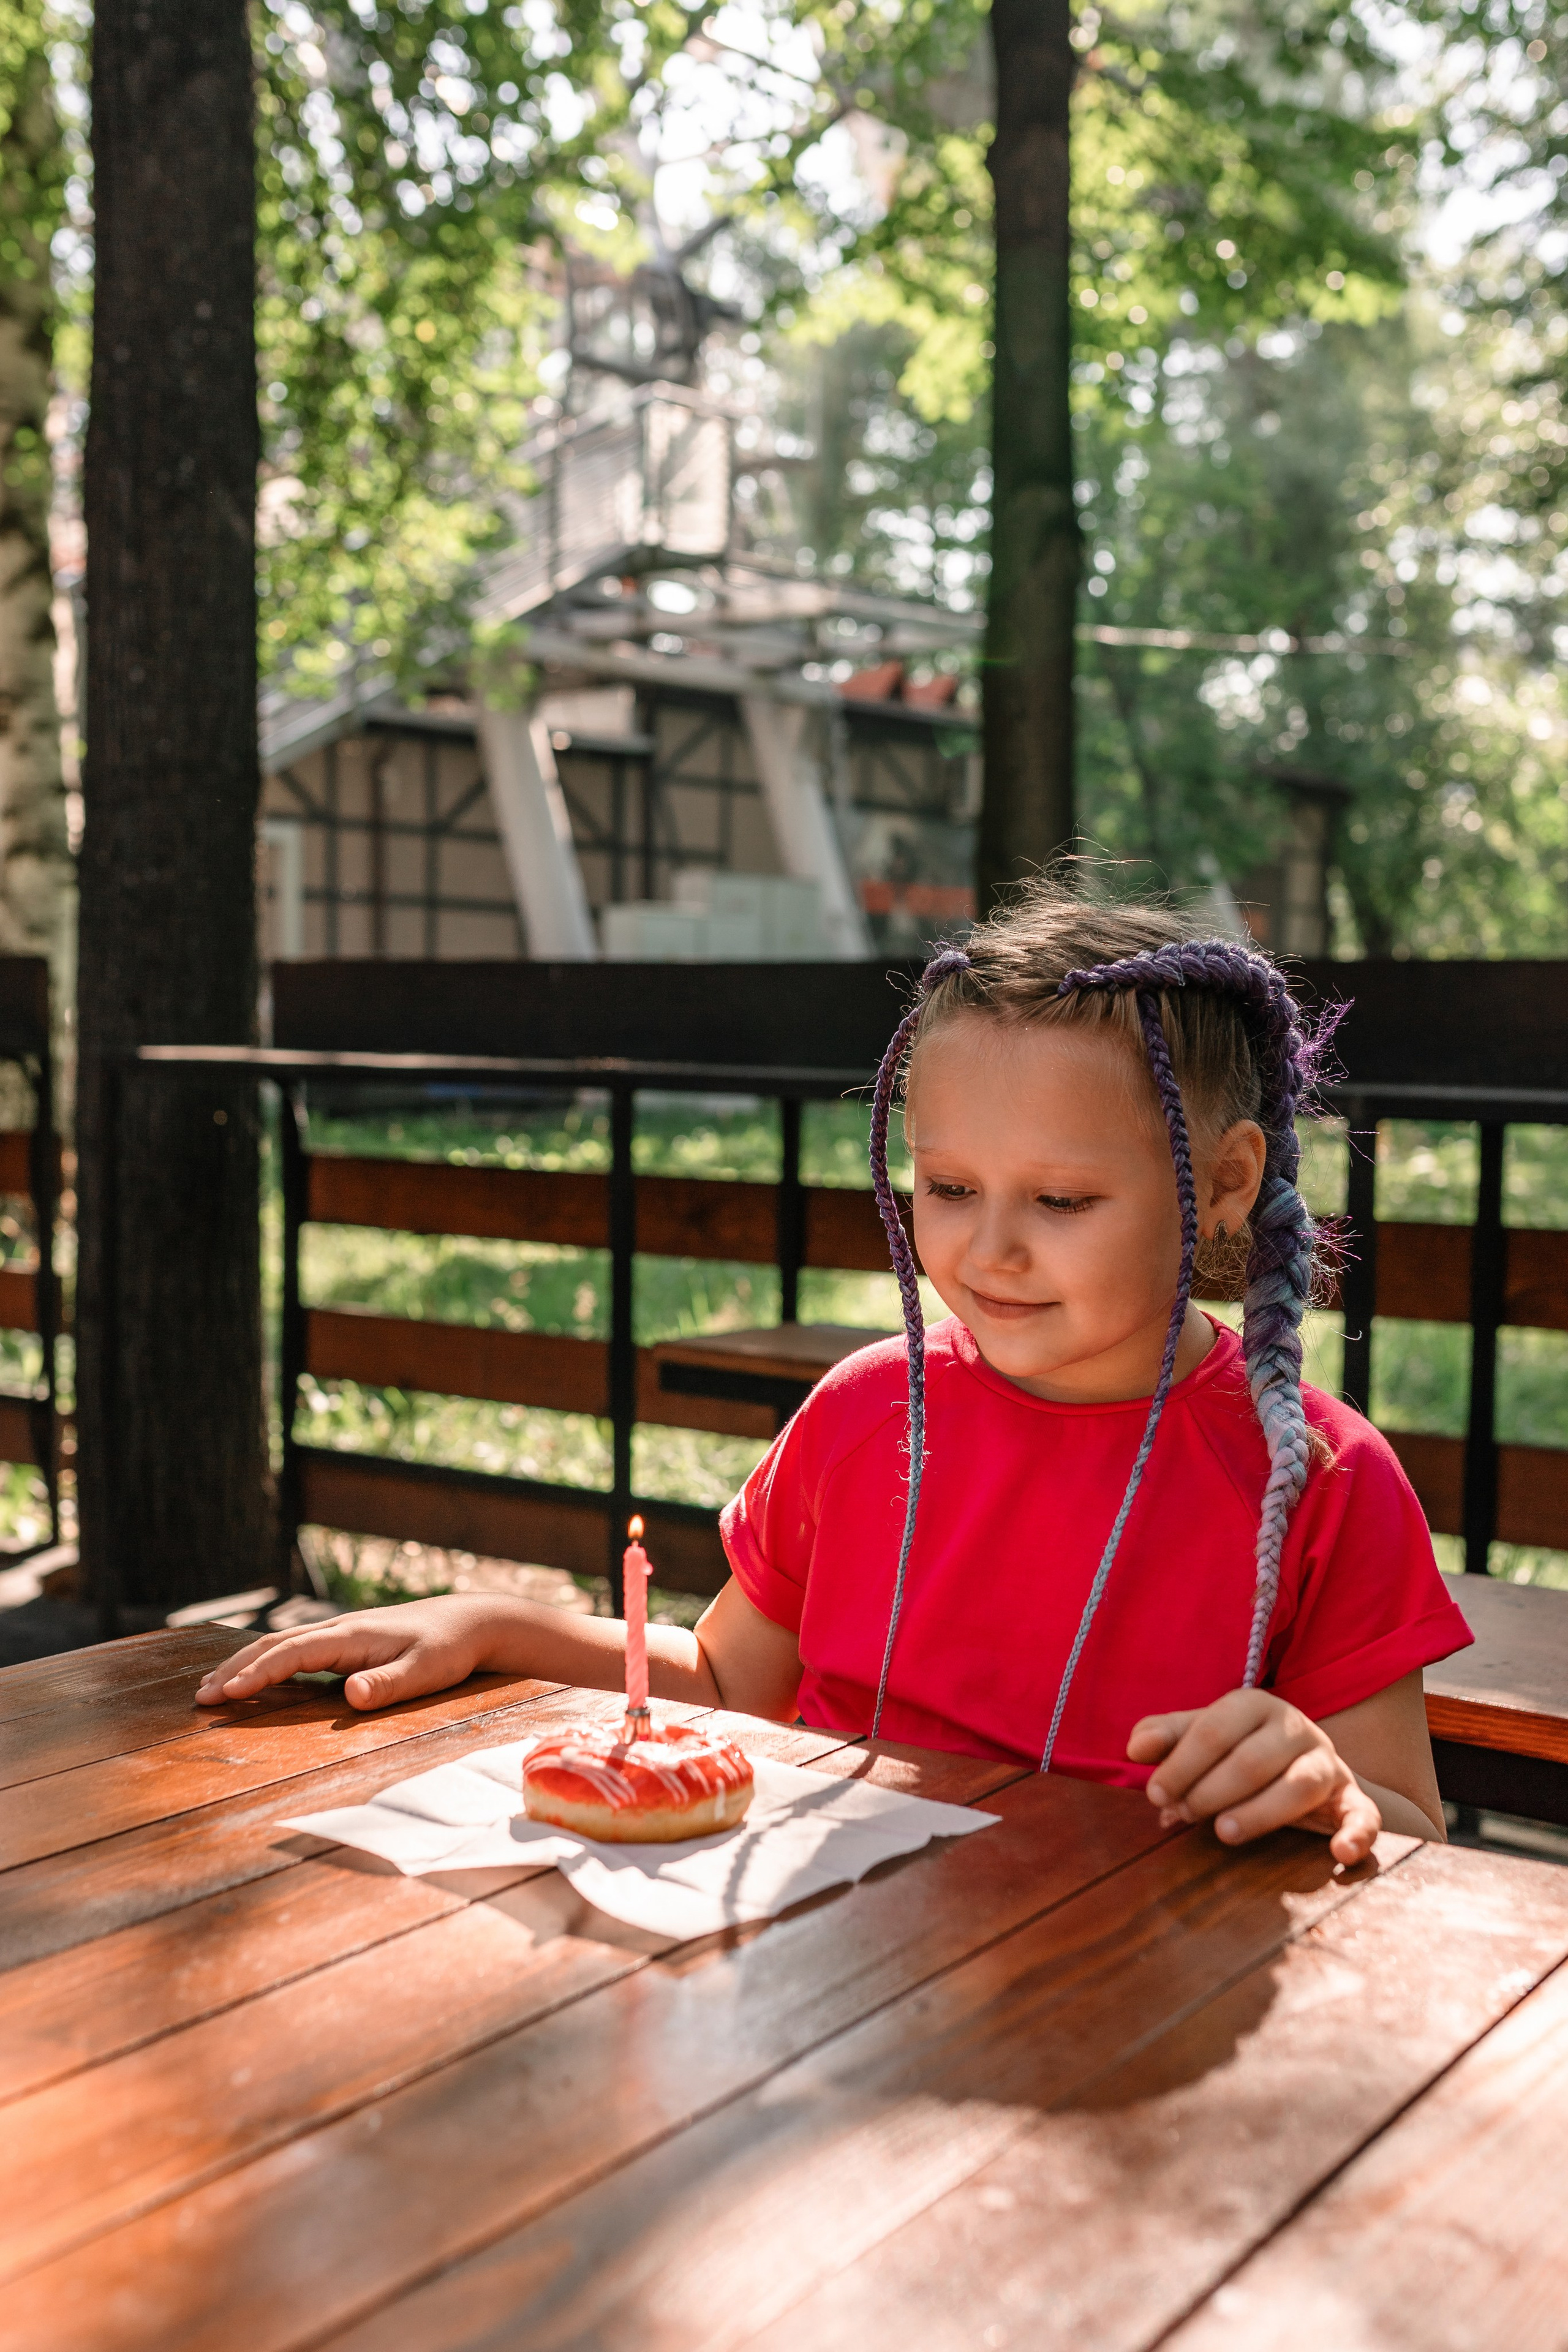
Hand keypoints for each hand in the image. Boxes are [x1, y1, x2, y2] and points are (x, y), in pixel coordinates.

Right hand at [194, 1597, 495, 1712]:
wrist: (470, 1622)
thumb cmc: (449, 1648)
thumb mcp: (426, 1670)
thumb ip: (388, 1684)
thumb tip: (351, 1696)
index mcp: (350, 1636)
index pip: (291, 1652)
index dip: (257, 1673)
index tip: (227, 1694)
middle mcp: (338, 1630)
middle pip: (274, 1645)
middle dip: (235, 1669)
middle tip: (201, 1697)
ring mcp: (340, 1634)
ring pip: (280, 1645)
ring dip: (244, 1664)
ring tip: (212, 1688)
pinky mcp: (345, 1643)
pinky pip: (295, 1650)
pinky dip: (266, 1662)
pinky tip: (253, 1678)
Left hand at [1127, 1687, 1382, 1865]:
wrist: (1303, 1765)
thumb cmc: (1237, 1750)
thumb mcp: (1200, 1736)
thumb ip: (1166, 1736)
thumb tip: (1134, 1749)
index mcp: (1254, 1705)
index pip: (1213, 1730)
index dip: (1180, 1764)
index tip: (1154, 1795)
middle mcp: (1296, 1728)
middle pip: (1252, 1760)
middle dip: (1210, 1790)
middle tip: (1180, 1816)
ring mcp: (1327, 1763)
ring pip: (1299, 1785)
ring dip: (1260, 1813)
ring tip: (1224, 1833)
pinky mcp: (1353, 1798)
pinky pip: (1363, 1814)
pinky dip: (1357, 1834)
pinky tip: (1338, 1854)